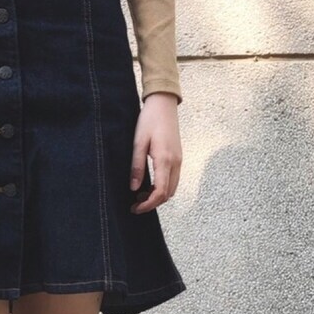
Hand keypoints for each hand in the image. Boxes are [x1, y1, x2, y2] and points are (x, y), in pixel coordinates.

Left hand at [129, 92, 181, 214]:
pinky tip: (149, 184)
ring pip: (172, 188)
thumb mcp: (138, 143)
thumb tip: (134, 188)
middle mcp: (176, 163)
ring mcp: (179, 160)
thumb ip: (137, 167)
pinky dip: (162, 187)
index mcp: (165, 160)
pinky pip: (173, 179)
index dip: (148, 205)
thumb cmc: (149, 120)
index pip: (160, 192)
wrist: (164, 104)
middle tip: (135, 203)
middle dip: (152, 203)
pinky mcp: (178, 158)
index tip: (135, 208)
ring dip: (158, 196)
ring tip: (140, 194)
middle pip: (168, 194)